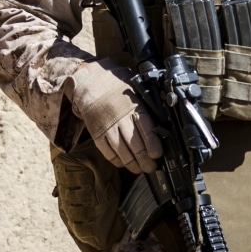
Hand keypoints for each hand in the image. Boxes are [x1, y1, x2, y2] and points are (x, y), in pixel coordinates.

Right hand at [67, 59, 161, 173]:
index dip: (154, 147)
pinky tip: (123, 163)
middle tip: (151, 167)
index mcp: (134, 107)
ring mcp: (108, 127)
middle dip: (146, 161)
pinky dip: (116, 160)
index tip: (157, 154)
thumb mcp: (134, 87)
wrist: (89, 82)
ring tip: (139, 169)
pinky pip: (107, 152)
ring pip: (122, 152)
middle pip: (136, 146)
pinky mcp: (97, 133)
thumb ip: (146, 102)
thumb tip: (162, 116)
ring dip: (132, 164)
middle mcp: (121, 119)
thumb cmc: (115, 84)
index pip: (147, 131)